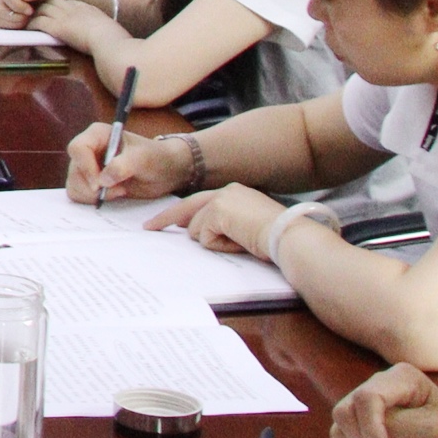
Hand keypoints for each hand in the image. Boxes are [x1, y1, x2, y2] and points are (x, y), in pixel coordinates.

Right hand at [65, 120, 189, 206]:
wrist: (164, 172)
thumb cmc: (154, 158)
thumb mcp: (142, 159)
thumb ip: (123, 166)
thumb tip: (103, 180)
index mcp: (97, 134)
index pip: (78, 149)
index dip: (86, 168)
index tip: (100, 185)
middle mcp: (87, 149)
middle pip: (74, 170)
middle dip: (92, 186)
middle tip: (118, 190)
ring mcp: (87, 167)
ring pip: (74, 184)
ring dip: (93, 195)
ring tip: (119, 191)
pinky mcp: (89, 183)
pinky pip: (78, 194)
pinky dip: (92, 200)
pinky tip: (114, 195)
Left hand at [147, 182, 283, 253]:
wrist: (289, 235)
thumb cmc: (274, 238)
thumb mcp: (244, 228)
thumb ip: (222, 225)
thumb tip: (194, 231)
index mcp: (234, 194)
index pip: (199, 202)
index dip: (181, 213)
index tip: (166, 220)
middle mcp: (226, 191)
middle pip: (187, 207)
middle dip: (165, 219)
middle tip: (148, 227)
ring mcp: (221, 200)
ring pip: (197, 229)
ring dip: (215, 242)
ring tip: (241, 242)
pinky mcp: (218, 211)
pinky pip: (205, 237)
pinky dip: (220, 245)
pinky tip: (239, 242)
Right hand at [332, 361, 437, 437]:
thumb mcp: (428, 431)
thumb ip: (391, 423)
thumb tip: (359, 425)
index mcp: (400, 378)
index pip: (366, 397)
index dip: (371, 429)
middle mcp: (379, 388)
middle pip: (344, 411)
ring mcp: (369, 409)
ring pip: (338, 426)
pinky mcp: (362, 430)